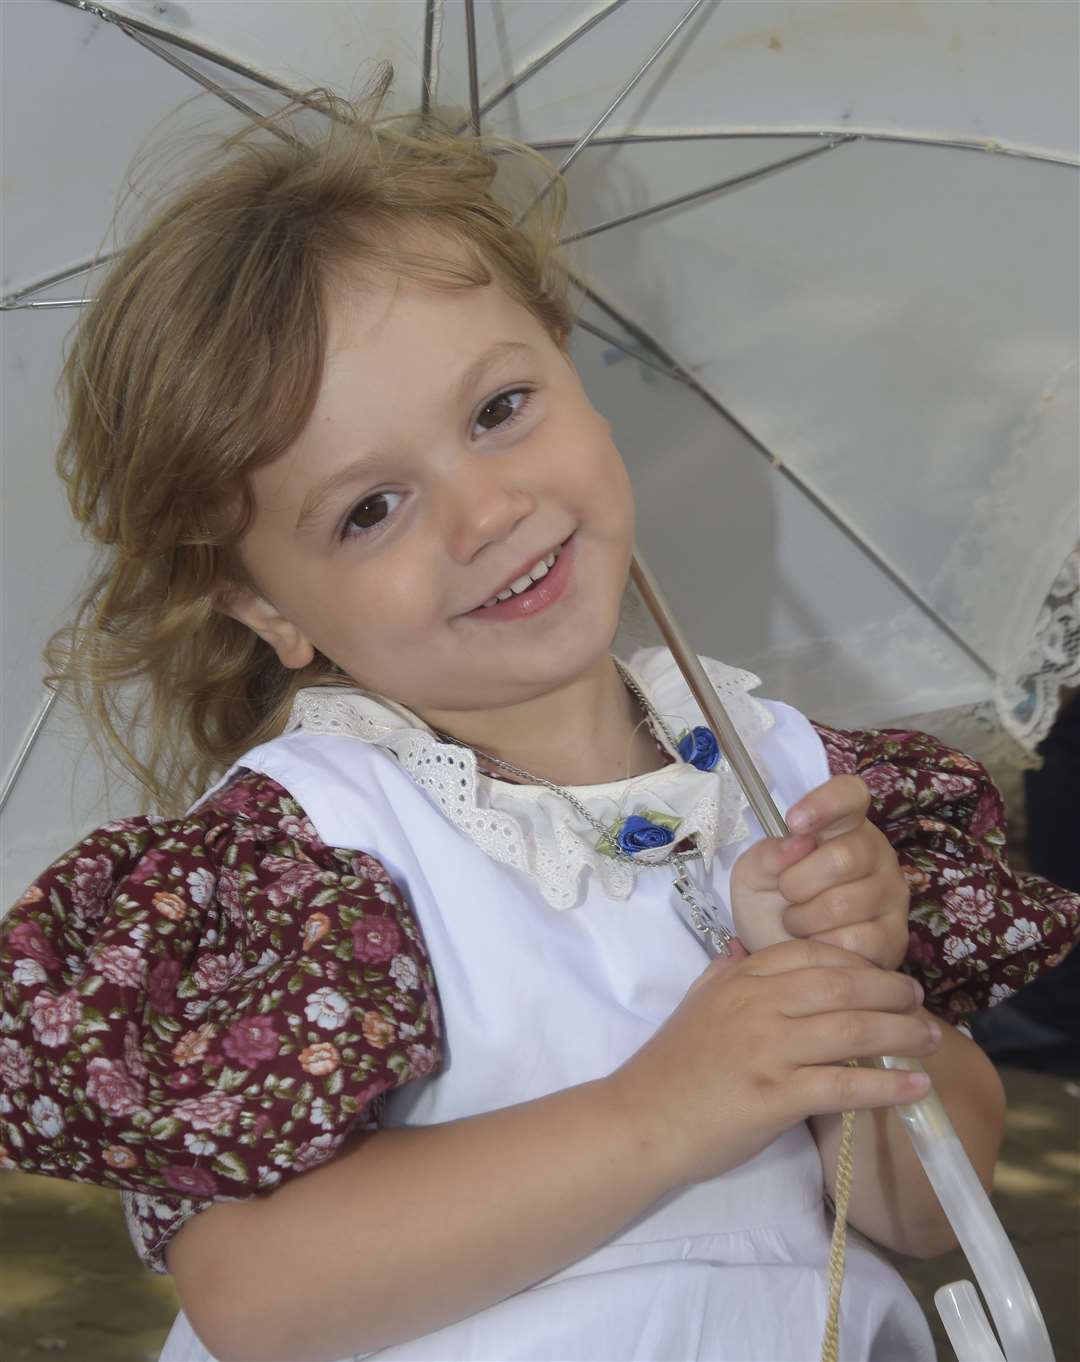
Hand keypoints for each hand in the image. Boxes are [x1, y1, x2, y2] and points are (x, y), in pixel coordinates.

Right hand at [609, 939, 937, 1187]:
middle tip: (921, 1003)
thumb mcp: (696, 1002)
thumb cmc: (671, 1066)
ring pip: (852, 1029)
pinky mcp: (776, 1095)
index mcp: (742, 977)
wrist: (641, 1119)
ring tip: (931, 1039)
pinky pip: (844, 1084)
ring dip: (901, 1033)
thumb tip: (744, 947)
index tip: (885, 977)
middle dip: (892, 992)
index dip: (860, 963)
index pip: (815, 954)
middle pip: (844, 986)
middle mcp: (758, 1004)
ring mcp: (768, 1049)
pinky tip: (915, 1087)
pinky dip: (887, 1084)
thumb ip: (725, 971)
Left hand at [729, 775, 909, 970]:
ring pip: (845, 904)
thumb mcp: (753, 876)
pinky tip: (817, 943)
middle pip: (844, 857)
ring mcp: (891, 896)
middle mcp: (876, 854)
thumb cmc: (771, 906)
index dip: (824, 803)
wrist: (781, 960)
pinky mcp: (894, 938)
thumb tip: (796, 843)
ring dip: (804, 919)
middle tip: (786, 894)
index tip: (793, 822)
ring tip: (796, 922)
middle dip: (798, 882)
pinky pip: (853, 940)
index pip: (850, 794)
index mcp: (843, 826)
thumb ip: (765, 855)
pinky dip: (822, 946)